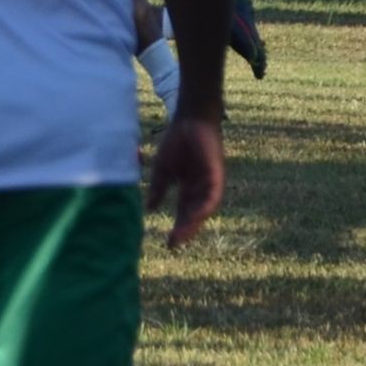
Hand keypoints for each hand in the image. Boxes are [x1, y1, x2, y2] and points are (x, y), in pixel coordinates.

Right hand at [145, 114, 225, 247]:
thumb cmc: (177, 141)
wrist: (189, 120)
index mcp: (188, 189)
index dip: (176, 228)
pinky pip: (212, 197)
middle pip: (193, 215)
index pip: (183, 213)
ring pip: (203, 210)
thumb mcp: (162, 170)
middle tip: (173, 244)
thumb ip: (157, 189)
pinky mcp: (216, 176)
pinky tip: (195, 216)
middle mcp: (200, 190)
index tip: (167, 244)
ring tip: (181, 235)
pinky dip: (204, 208)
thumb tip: (149, 209)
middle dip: (184, 230)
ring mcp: (209, 184)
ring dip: (193, 223)